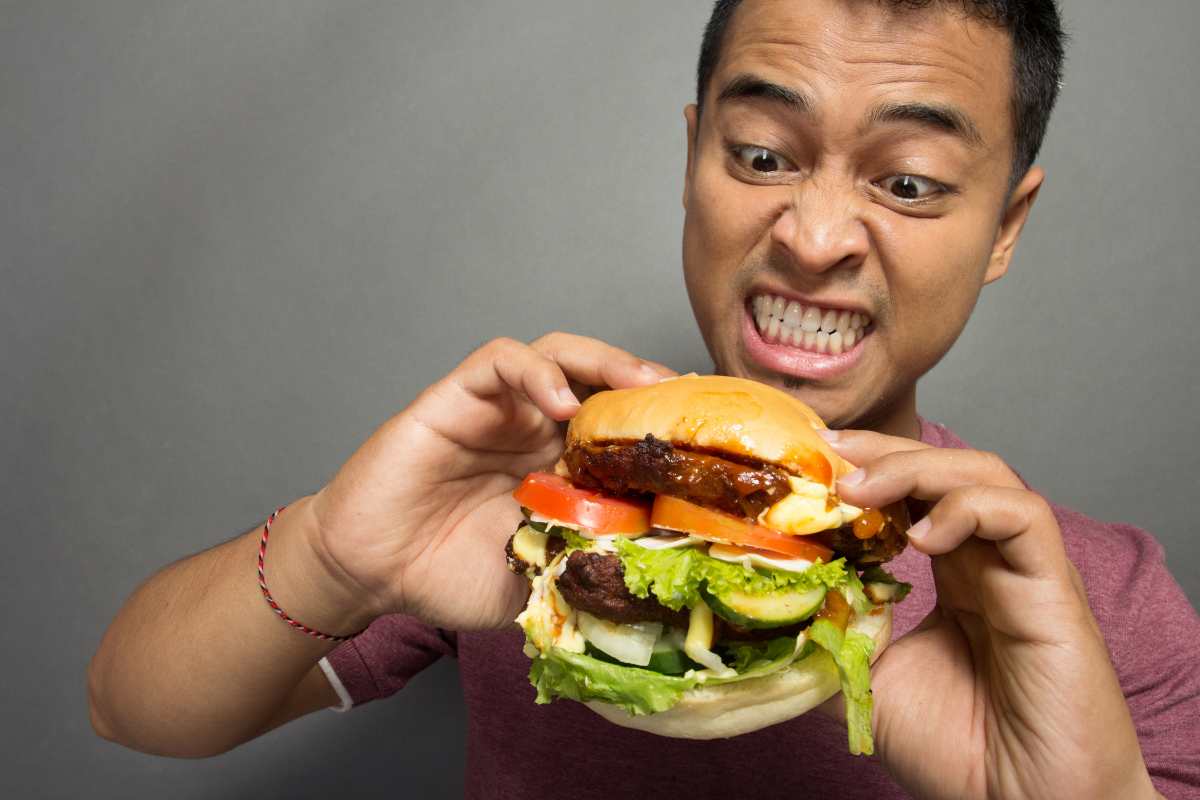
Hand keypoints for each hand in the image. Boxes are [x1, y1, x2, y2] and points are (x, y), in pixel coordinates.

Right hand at [306, 333, 673, 630]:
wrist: (371, 574)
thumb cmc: (447, 574)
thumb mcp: (535, 577)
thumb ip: (581, 562)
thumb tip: (654, 576)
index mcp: (560, 468)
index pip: (620, 429)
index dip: (661, 429)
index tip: (706, 442)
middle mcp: (535, 429)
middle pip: (602, 381)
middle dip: (647, 385)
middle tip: (685, 401)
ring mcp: (498, 409)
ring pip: (560, 355)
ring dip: (604, 361)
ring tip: (638, 382)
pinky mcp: (455, 397)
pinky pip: (500, 362)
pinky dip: (535, 369)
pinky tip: (558, 397)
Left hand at [822, 430, 1157, 799]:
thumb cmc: (958, 751)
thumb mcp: (864, 682)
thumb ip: (827, 634)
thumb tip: (770, 601)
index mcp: (953, 575)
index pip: (911, 495)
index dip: (864, 469)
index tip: (809, 460)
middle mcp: (989, 562)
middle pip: (943, 470)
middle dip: (882, 452)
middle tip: (827, 453)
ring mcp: (1022, 571)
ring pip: (985, 476)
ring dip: (917, 468)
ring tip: (858, 489)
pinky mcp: (1053, 590)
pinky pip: (1023, 517)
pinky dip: (969, 508)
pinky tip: (923, 535)